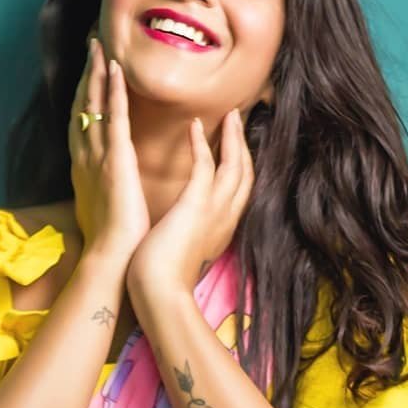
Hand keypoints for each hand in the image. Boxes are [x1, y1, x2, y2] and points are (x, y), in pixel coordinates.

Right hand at [68, 38, 150, 263]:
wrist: (111, 258)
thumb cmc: (111, 242)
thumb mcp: (101, 208)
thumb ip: (101, 189)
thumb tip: (104, 185)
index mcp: (84, 168)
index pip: (81, 123)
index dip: (82, 95)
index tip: (87, 72)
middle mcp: (85, 157)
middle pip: (80, 106)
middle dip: (84, 75)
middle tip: (90, 46)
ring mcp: (98, 156)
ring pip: (92, 105)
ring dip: (95, 73)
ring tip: (98, 45)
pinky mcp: (116, 159)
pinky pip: (114, 117)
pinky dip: (113, 90)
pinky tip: (115, 67)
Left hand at [127, 107, 254, 299]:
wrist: (161, 293)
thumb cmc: (165, 278)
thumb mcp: (185, 250)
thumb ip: (189, 235)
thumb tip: (181, 228)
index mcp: (223, 230)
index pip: (240, 192)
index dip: (240, 167)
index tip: (234, 147)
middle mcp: (226, 218)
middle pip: (247, 174)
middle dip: (244, 146)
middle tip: (238, 120)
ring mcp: (214, 210)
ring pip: (235, 165)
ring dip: (233, 137)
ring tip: (229, 114)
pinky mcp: (197, 205)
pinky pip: (206, 165)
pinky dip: (202, 143)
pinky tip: (196, 124)